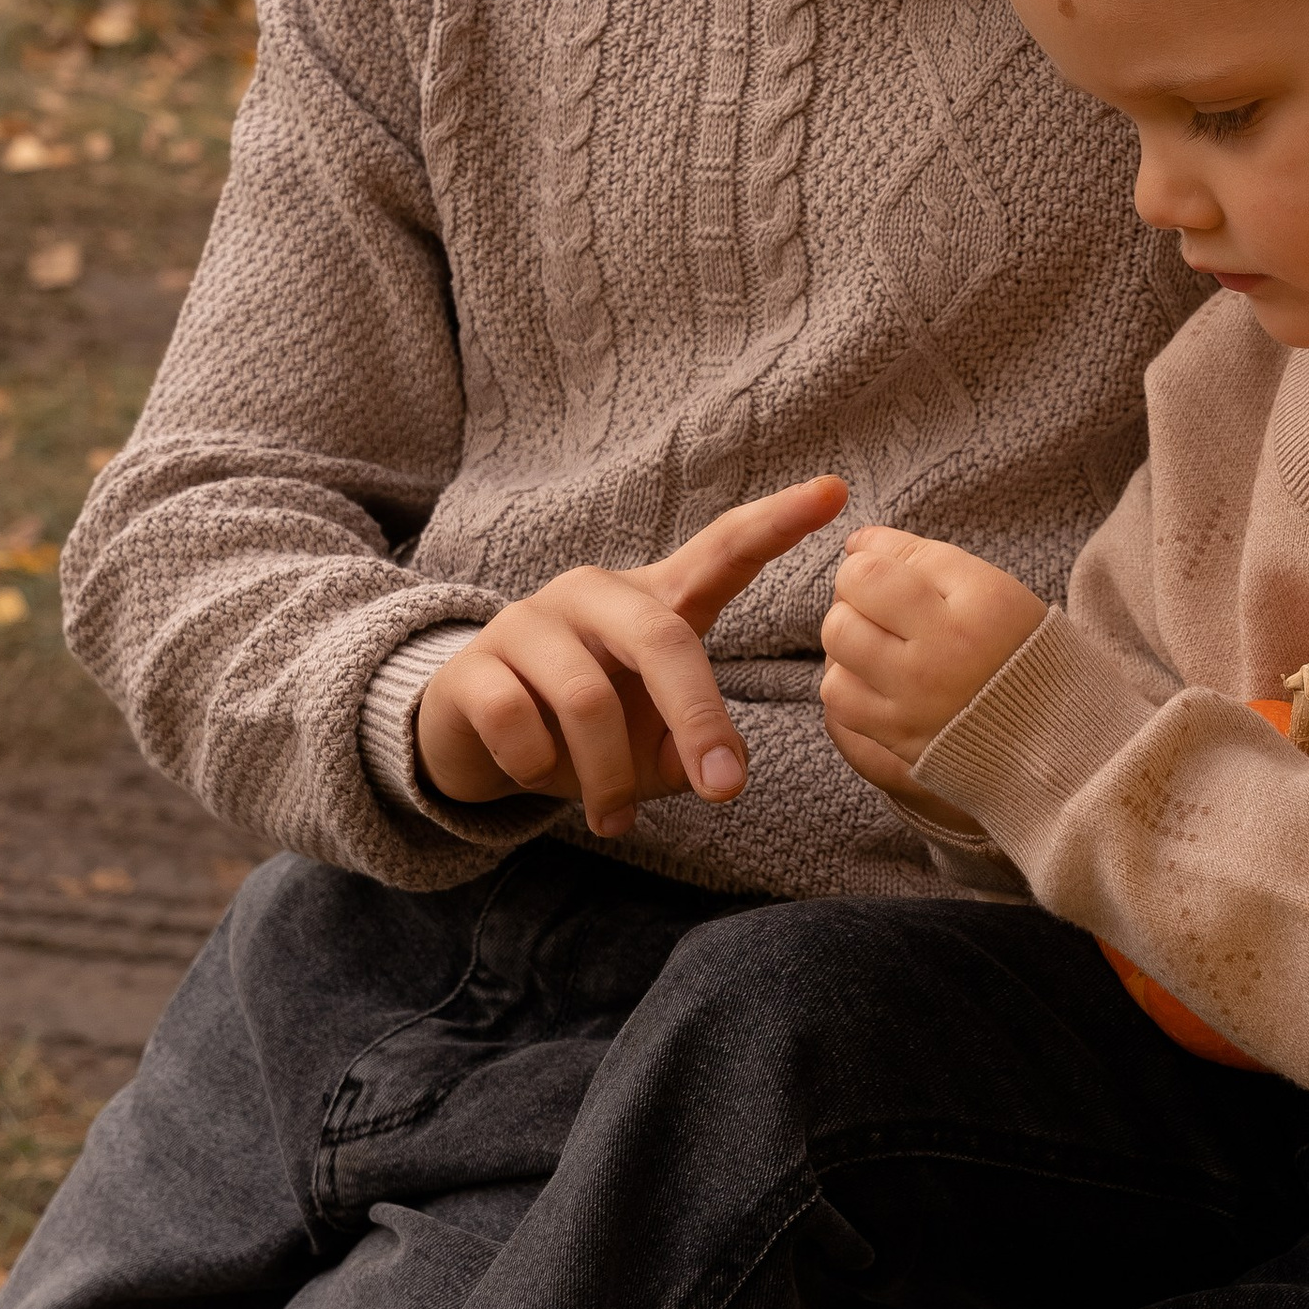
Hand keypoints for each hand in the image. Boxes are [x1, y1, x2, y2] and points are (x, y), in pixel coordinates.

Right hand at [416, 475, 847, 840]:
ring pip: (589, 701)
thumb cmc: (585, 733)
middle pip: (665, 639)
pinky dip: (539, 771)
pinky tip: (537, 778)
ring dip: (609, 778)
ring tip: (615, 818)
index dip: (778, 522)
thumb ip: (694, 748)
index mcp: (654, 603)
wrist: (472, 739)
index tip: (836, 491)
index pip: (722, 549)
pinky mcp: (474, 663)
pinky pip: (519, 723)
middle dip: (699, 720)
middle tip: (724, 792)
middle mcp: (594, 594)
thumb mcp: (653, 745)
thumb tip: (718, 773)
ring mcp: (529, 621)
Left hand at [817, 526, 1045, 788]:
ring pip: (838, 644)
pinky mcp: (899, 737)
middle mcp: (945, 651)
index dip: (866, 555)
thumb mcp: (992, 587)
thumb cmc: (1018, 650)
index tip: (879, 561)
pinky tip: (876, 675)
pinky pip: (838, 697)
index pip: (876, 566)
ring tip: (878, 638)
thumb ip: (924, 557)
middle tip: (879, 601)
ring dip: (848, 633)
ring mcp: (917, 699)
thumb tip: (857, 543)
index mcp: (978, 603)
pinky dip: (848, 680)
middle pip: (849, 600)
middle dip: (854, 591)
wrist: (1049, 735)